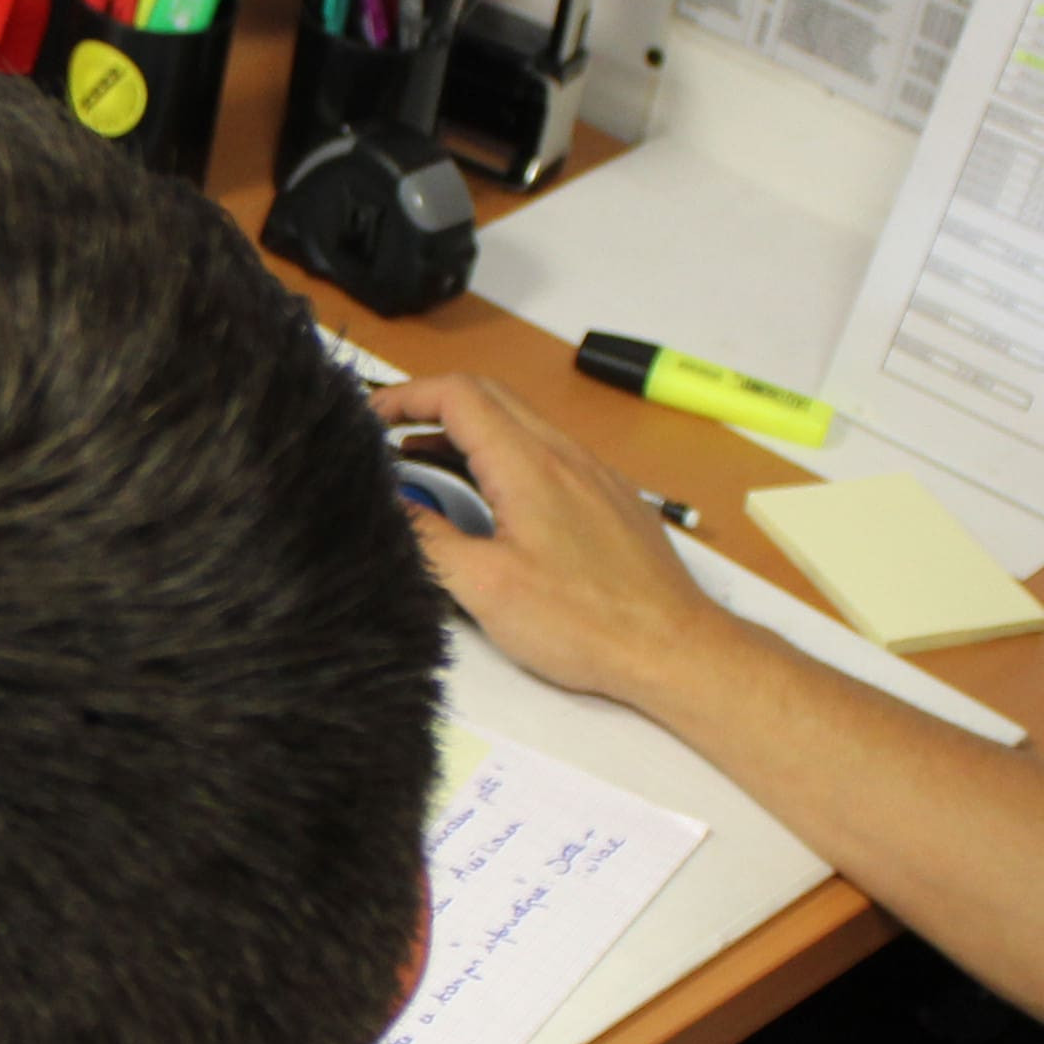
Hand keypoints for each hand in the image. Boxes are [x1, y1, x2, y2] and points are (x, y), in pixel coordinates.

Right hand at [371, 373, 739, 712]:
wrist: (674, 647)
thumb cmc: (586, 624)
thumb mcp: (486, 588)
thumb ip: (429, 540)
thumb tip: (389, 506)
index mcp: (530, 465)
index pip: (457, 395)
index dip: (405, 396)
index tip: (368, 418)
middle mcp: (565, 455)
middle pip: (489, 396)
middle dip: (430, 403)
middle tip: (387, 433)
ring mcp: (593, 474)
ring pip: (520, 424)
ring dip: (466, 431)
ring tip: (424, 464)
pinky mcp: (610, 498)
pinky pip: (548, 453)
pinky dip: (503, 455)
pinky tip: (491, 496)